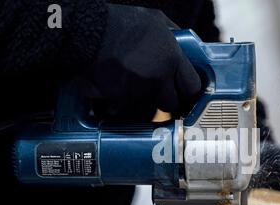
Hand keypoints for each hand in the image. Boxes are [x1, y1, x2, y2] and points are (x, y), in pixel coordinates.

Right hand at [82, 4, 200, 121]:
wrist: (87, 31)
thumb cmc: (121, 22)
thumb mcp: (156, 21)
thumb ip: (175, 38)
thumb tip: (185, 47)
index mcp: (172, 59)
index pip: (192, 88)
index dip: (187, 93)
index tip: (182, 94)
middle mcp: (159, 79)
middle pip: (171, 104)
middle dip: (164, 100)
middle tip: (155, 91)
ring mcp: (139, 92)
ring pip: (147, 108)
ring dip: (140, 100)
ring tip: (130, 82)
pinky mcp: (120, 100)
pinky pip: (124, 108)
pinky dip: (119, 101)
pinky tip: (114, 85)